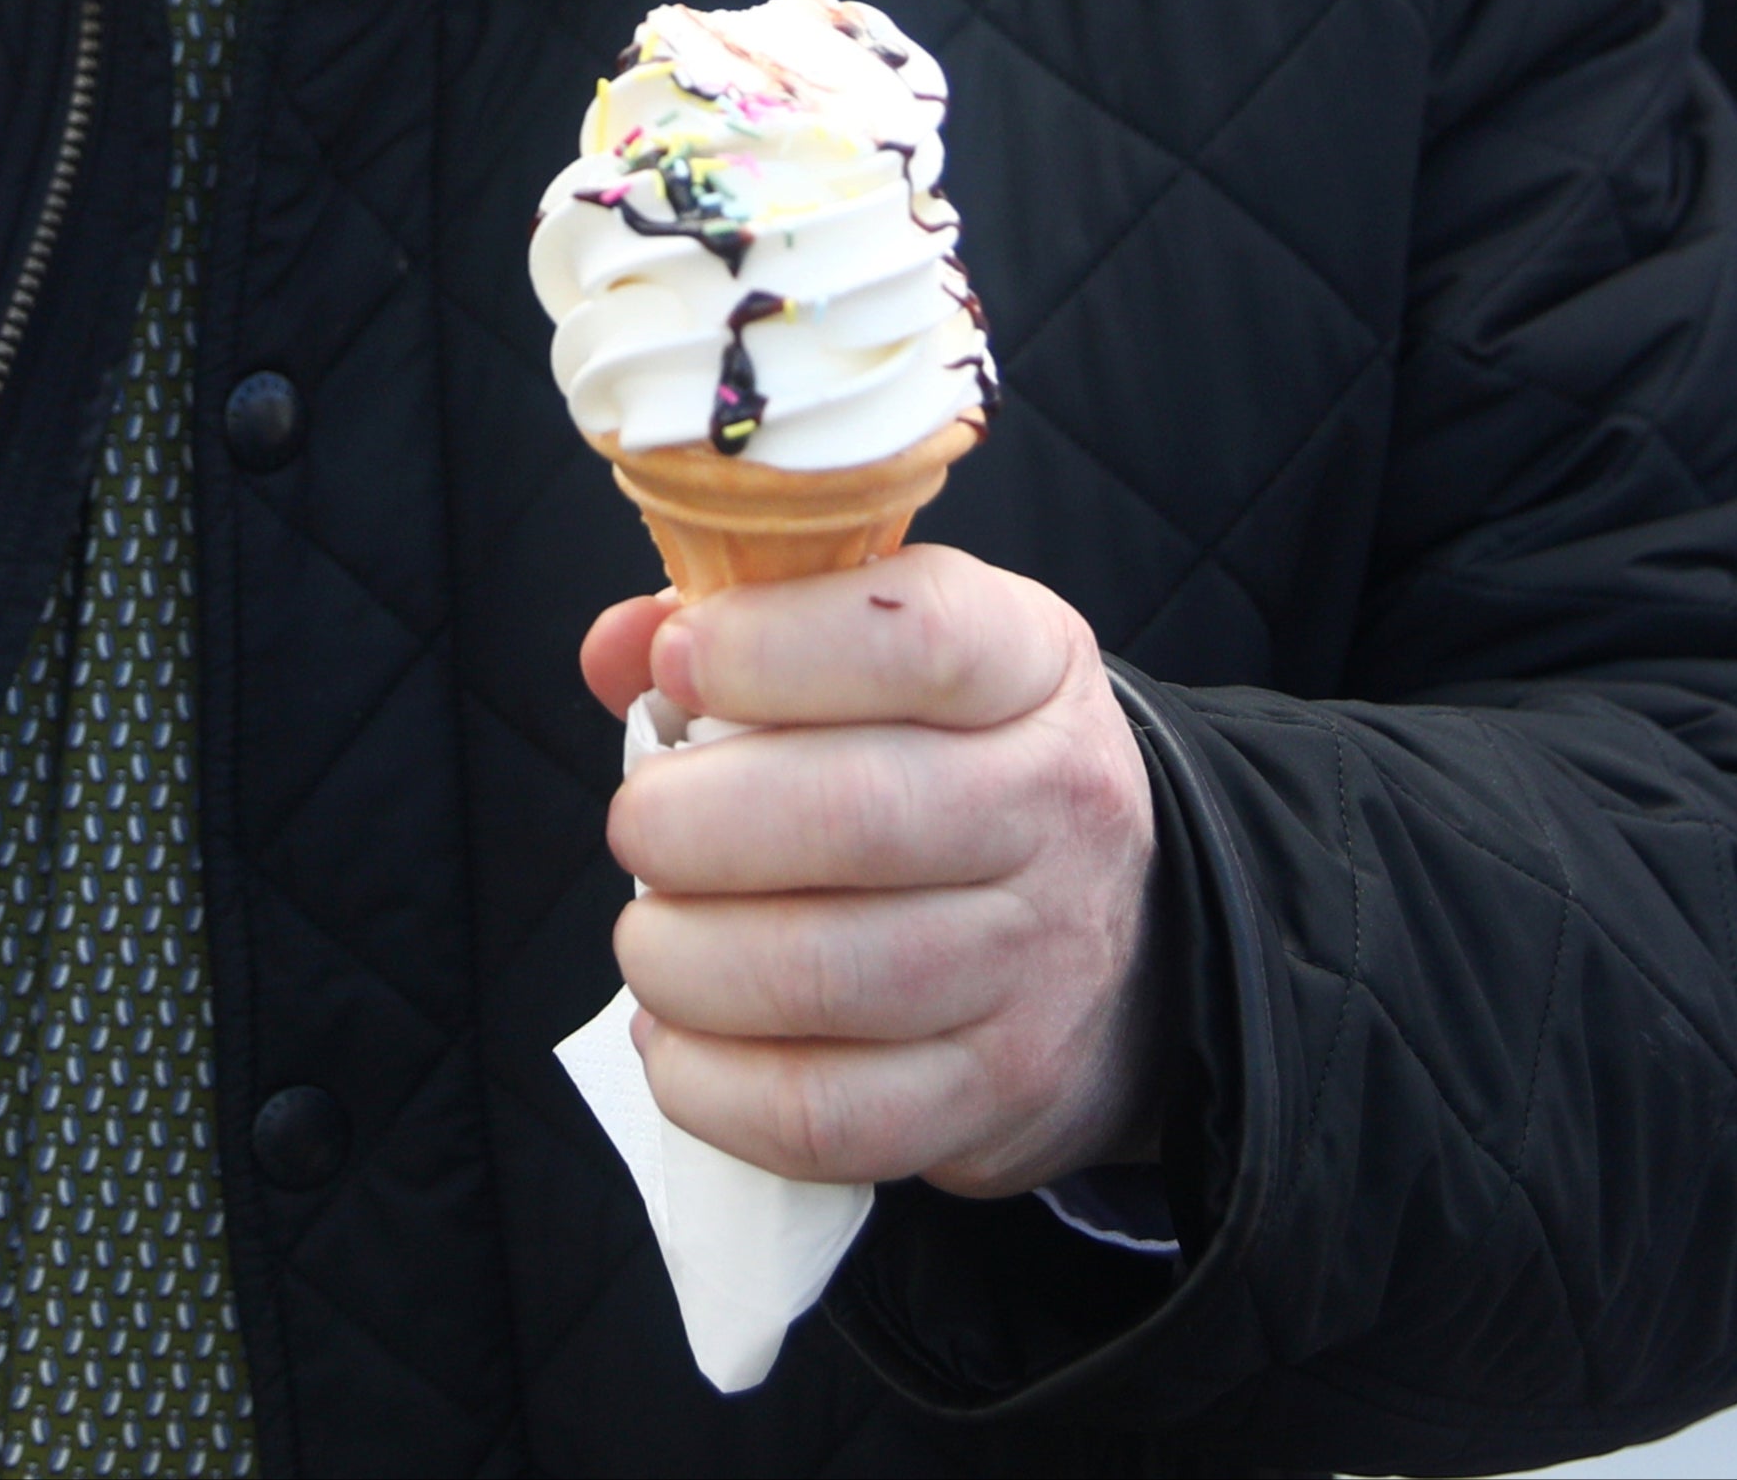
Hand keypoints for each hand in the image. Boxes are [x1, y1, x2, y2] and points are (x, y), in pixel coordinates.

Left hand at [577, 545, 1166, 1197]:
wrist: (1115, 943)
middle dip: (687, 822)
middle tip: (639, 825)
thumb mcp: (893, 658)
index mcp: (1031, 668)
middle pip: (852, 815)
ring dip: (681, 958)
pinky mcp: (994, 1097)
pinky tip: (678, 1036)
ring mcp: (1034, 966)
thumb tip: (621, 647)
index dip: (771, 646)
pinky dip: (708, 1082)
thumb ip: (747, 623)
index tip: (677, 662)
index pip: (923, 638)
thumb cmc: (948, 767)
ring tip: (652, 936)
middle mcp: (1054, 809)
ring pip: (821, 974)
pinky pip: (821, 1114)